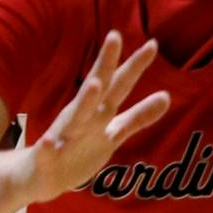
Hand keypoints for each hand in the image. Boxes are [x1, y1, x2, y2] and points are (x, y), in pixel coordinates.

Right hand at [20, 32, 168, 204]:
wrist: (44, 175)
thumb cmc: (81, 147)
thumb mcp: (114, 132)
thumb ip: (139, 116)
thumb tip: (167, 96)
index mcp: (99, 110)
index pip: (119, 84)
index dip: (135, 66)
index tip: (152, 44)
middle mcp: (83, 117)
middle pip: (99, 89)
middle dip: (106, 64)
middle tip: (115, 36)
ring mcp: (64, 135)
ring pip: (76, 117)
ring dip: (86, 100)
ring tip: (95, 83)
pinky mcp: (47, 157)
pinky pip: (47, 152)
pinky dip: (48, 147)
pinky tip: (48, 142)